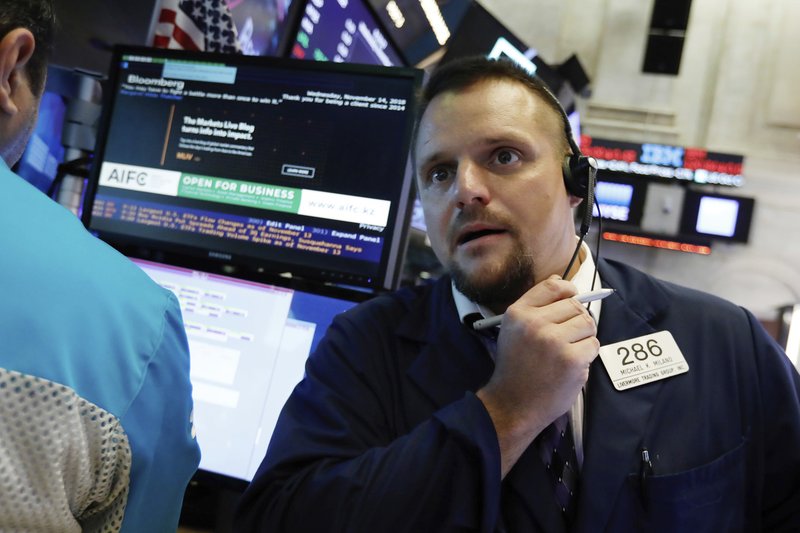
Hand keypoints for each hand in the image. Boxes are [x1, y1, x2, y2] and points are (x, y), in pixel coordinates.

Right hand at [476, 276, 598, 475]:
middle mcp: (534, 323)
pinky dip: (587, 355)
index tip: (573, 296)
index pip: (553, 286)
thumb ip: (535, 305)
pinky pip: (593, 345)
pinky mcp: (571, 360)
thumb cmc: (516, 367)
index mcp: (518, 313)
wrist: (513, 405)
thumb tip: (560, 279)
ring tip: (567, 352)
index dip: (569, 290)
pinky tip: (571, 365)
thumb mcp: (513, 330)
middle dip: (576, 320)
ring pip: (588, 323)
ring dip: (583, 338)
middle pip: (575, 306)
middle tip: (565, 339)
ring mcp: (553, 341)